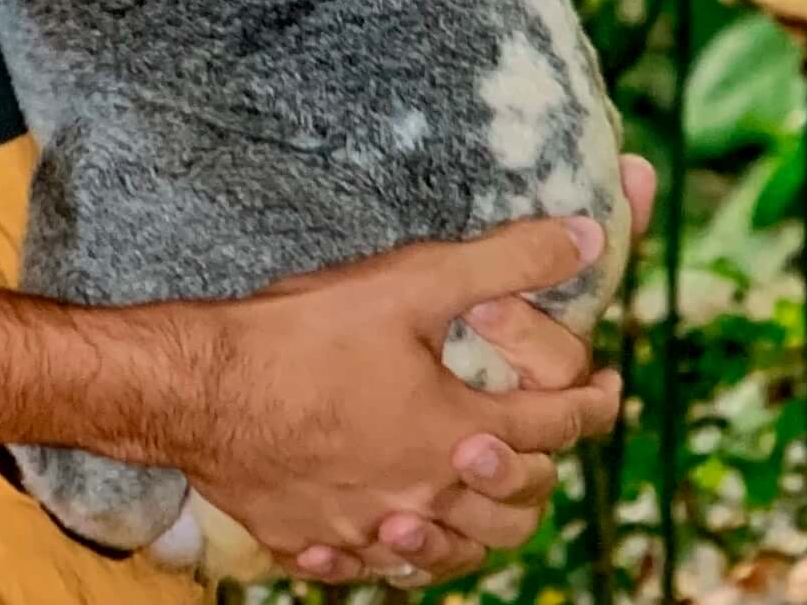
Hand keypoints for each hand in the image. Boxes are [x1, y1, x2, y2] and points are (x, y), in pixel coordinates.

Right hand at [299, 152, 655, 587]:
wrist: (200, 389)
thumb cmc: (302, 335)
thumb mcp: (410, 280)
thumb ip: (504, 261)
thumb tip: (585, 238)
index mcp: (459, 436)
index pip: (556, 427)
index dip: (591, 401)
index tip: (605, 386)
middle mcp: (427, 499)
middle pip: (517, 508)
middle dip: (540, 469)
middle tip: (540, 437)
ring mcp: (370, 531)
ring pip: (455, 552)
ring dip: (479, 525)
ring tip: (475, 490)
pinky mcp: (316, 541)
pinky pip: (376, 567)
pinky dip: (398, 552)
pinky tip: (386, 527)